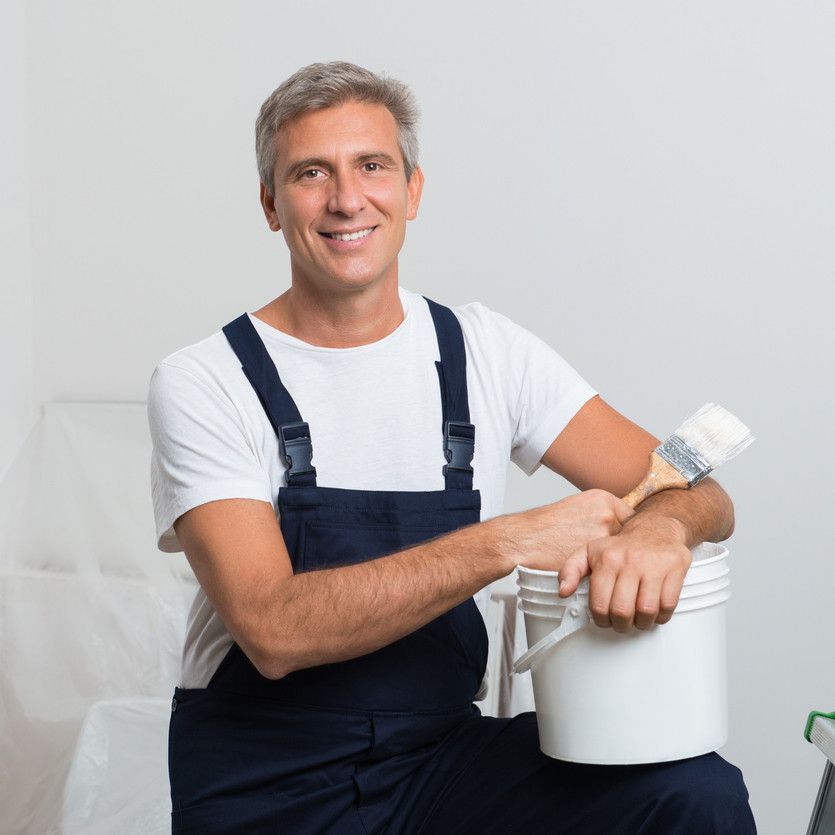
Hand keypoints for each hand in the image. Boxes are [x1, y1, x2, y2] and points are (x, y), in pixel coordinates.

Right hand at [505, 489, 634, 572]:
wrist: (522, 540)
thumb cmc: (543, 529)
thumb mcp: (574, 509)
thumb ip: (598, 516)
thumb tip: (616, 532)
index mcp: (602, 498)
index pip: (632, 519)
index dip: (630, 536)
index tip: (627, 546)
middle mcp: (606, 512)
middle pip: (632, 536)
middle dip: (626, 551)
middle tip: (620, 562)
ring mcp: (603, 533)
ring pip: (624, 554)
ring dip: (619, 564)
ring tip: (606, 571)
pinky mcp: (596, 554)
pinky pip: (612, 568)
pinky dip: (608, 574)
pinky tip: (597, 575)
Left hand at [558, 517, 691, 631]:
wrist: (655, 528)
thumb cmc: (621, 546)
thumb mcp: (589, 552)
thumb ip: (570, 570)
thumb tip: (562, 592)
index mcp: (607, 559)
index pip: (600, 604)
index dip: (601, 619)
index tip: (604, 620)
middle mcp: (630, 562)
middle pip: (622, 611)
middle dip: (621, 625)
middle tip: (622, 623)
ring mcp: (654, 566)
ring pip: (646, 611)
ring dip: (642, 623)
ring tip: (638, 619)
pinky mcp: (675, 569)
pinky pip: (668, 605)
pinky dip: (661, 616)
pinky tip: (655, 611)